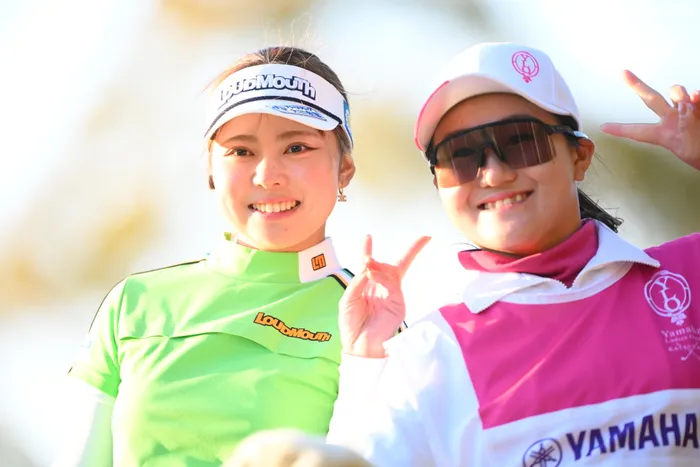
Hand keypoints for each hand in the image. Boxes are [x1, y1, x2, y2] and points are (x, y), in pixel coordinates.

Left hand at [339, 235, 430, 358]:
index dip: (369, 250)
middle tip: (369, 256)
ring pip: (392, 273)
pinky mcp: (398, 304)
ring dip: (379, 266)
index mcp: (369, 287)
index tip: (367, 237)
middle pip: (395, 265)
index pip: (371, 265)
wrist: (357, 346)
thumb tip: (368, 265)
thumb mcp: (348, 298)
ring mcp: (393, 296)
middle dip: (395, 255)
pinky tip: (372, 275)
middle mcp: (383, 289)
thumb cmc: (351, 324)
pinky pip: (393, 286)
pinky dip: (382, 277)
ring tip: (368, 264)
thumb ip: (358, 281)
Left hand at [600, 70, 699, 169]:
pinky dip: (697, 96)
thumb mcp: (690, 149)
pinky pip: (697, 95)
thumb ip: (685, 127)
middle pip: (651, 99)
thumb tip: (684, 106)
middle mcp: (671, 119)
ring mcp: (687, 111)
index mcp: (662, 135)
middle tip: (624, 73)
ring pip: (675, 92)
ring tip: (687, 104)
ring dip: (678, 94)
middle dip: (637, 86)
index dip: (620, 129)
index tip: (602, 127)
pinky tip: (697, 96)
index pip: (637, 132)